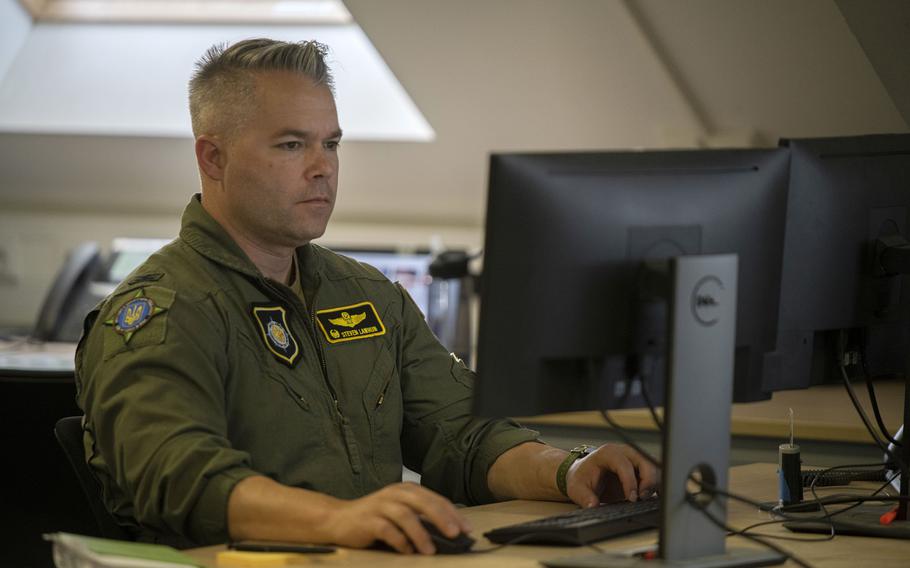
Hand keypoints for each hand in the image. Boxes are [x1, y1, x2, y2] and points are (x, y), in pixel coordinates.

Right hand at [322, 482, 471, 554]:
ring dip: (421, 534)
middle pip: (423, 503)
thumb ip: (421, 518)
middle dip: (441, 518)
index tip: (466, 529)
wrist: (338, 519)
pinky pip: (387, 530)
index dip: (452, 513)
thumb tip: (450, 533)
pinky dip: (399, 541)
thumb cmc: (375, 518)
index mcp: (406, 490)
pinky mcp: (368, 520)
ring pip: (405, 516)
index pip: (435, 499)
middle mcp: (394, 493)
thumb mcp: (400, 512)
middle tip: (455, 534)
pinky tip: (407, 551)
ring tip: (430, 550)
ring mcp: (380, 505)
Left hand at [564, 444, 659, 507]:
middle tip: (642, 498)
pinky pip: (656, 472)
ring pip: (654, 466)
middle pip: (645, 461)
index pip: (624, 464)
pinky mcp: (641, 467)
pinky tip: (657, 495)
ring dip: (655, 482)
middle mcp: (624, 452)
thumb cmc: (581, 479)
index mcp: (608, 453)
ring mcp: (635, 458)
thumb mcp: (577, 488)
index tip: (632, 498)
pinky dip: (659, 483)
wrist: (583, 475)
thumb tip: (593, 505)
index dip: (630, 482)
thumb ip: (585, 497)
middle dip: (648, 480)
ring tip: (648, 498)